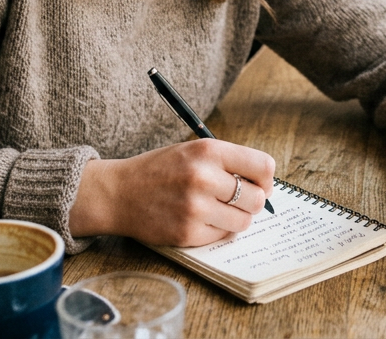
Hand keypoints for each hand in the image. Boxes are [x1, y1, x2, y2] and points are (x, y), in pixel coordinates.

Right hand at [69, 139, 274, 246]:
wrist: (119, 192)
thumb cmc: (160, 170)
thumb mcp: (193, 151)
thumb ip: (228, 162)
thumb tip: (266, 184)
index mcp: (208, 150)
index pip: (263, 167)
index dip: (266, 178)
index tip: (259, 183)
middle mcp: (203, 177)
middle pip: (258, 198)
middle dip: (252, 201)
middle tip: (236, 200)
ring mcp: (195, 207)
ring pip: (244, 221)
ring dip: (236, 217)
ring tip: (217, 209)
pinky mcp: (188, 233)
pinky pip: (222, 235)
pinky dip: (216, 229)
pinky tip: (199, 218)